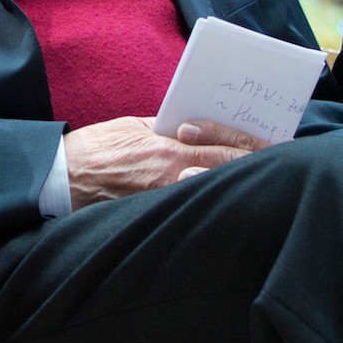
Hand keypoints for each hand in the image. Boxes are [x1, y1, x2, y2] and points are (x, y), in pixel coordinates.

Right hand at [63, 117, 264, 208]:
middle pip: (226, 171)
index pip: (223, 147)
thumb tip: (194, 130)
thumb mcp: (132, 126)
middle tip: (281, 160)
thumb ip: (165, 128)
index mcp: (167, 149)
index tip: (276, 144)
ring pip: (213, 192)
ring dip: (237, 185)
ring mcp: (164, 200)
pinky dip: (212, 201)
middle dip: (254, 164)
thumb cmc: (93, 150)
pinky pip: (192, 208)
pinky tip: (227, 199)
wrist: (60, 179)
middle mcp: (170, 177)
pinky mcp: (154, 215)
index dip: (251, 147)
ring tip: (261, 181)